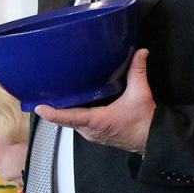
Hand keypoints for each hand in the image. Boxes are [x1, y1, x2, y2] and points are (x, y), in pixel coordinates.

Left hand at [35, 48, 154, 153]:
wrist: (154, 140)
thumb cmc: (145, 122)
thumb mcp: (140, 94)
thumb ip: (138, 71)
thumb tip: (140, 52)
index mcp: (97, 121)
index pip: (70, 118)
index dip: (53, 113)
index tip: (39, 108)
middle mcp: (90, 130)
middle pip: (66, 118)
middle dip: (53, 108)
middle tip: (40, 94)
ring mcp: (91, 134)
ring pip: (71, 121)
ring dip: (62, 111)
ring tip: (50, 96)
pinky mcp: (95, 134)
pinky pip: (78, 123)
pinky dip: (71, 114)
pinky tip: (69, 102)